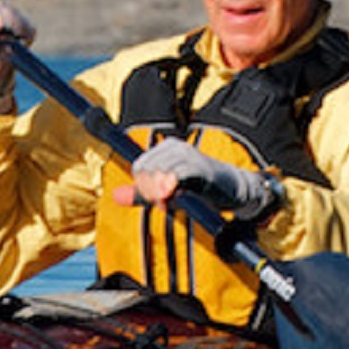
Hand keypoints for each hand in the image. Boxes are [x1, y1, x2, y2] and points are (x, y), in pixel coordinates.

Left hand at [114, 138, 283, 221]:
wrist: (235, 190)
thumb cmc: (201, 189)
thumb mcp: (166, 192)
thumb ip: (141, 194)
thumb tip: (114, 196)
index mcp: (165, 148)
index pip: (139, 167)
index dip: (143, 187)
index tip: (157, 199)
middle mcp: (174, 147)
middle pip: (144, 171)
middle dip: (151, 192)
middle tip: (166, 202)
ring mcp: (187, 155)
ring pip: (156, 174)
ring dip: (161, 194)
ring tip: (175, 200)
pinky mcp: (198, 167)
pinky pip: (174, 177)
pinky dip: (171, 190)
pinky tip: (178, 196)